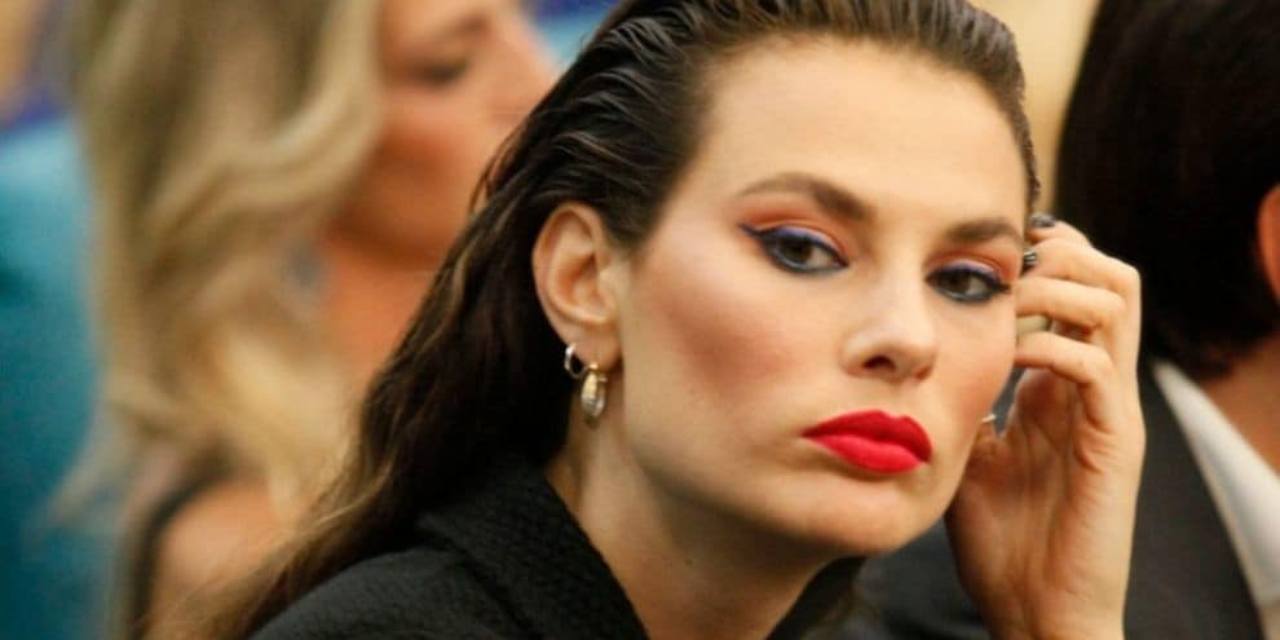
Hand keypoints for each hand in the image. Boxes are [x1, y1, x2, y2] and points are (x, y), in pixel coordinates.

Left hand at [946, 218, 1144, 639]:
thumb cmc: (1000, 540)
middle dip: (1058, 252)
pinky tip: (1008, 357)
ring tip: (1007, 298)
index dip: (1038, 258)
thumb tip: (919, 364)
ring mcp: (1109, 412)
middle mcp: (1094, 388)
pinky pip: (1097, 367)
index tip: (982, 253)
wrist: (1035, 611)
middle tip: (1002, 261)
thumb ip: (959, 404)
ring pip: (1116, 302)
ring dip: (1058, 284)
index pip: (1076, 290)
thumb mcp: (967, 453)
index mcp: (1062, 386)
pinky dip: (1050, 346)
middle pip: (1110, 278)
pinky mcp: (1115, 445)